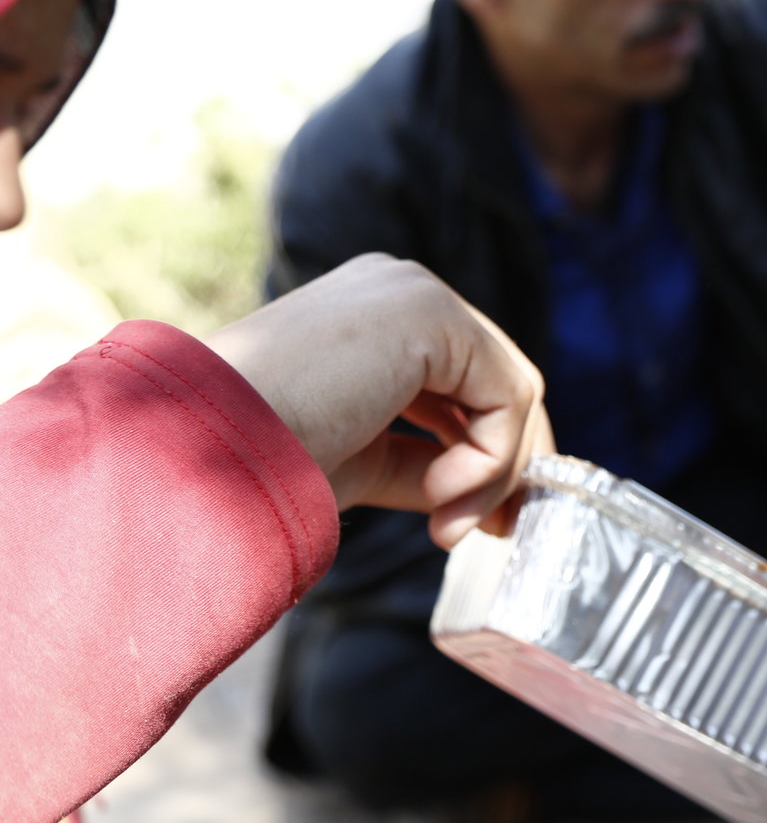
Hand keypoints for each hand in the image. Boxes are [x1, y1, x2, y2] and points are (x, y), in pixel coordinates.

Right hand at [204, 254, 553, 546]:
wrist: (201, 448)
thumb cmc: (256, 464)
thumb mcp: (359, 458)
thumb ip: (422, 458)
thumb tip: (485, 489)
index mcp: (373, 316)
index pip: (465, 381)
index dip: (486, 453)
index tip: (475, 522)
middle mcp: (398, 289)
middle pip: (496, 382)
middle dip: (503, 466)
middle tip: (490, 533)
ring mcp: (414, 292)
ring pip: (510, 392)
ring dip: (493, 474)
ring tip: (444, 526)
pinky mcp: (430, 312)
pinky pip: (509, 394)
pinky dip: (491, 458)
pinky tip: (439, 495)